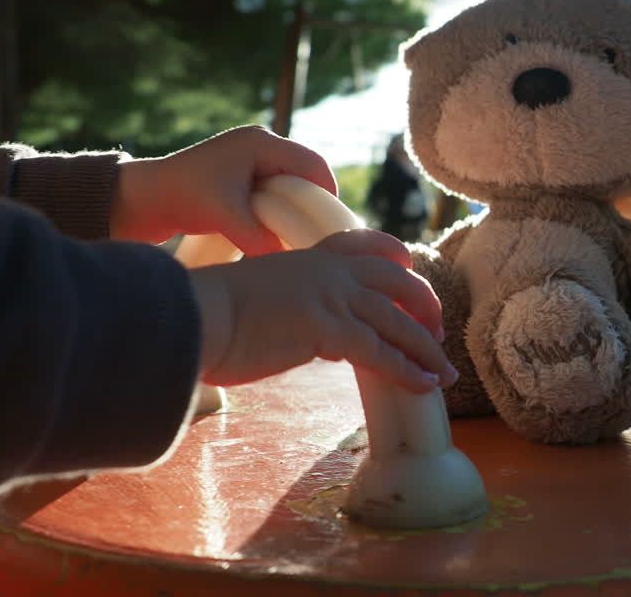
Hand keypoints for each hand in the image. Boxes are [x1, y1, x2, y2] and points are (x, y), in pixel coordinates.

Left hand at [112, 125, 337, 253]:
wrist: (140, 198)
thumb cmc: (181, 197)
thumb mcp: (225, 218)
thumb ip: (259, 238)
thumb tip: (292, 262)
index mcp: (260, 143)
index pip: (313, 164)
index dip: (327, 194)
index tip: (330, 226)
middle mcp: (259, 146)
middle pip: (306, 173)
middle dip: (314, 203)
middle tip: (318, 234)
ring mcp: (249, 160)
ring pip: (291, 184)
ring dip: (296, 208)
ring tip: (299, 236)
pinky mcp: (240, 176)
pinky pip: (275, 191)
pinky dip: (280, 210)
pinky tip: (278, 232)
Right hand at [190, 229, 456, 391]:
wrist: (187, 319)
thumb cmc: (208, 318)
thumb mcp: (261, 300)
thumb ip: (295, 310)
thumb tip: (311, 338)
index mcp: (309, 258)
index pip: (366, 245)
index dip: (397, 259)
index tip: (413, 274)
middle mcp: (326, 271)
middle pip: (397, 280)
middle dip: (424, 306)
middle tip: (437, 334)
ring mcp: (330, 296)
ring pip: (397, 320)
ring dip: (425, 350)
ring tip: (443, 374)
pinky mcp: (327, 328)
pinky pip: (380, 352)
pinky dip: (407, 371)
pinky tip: (423, 385)